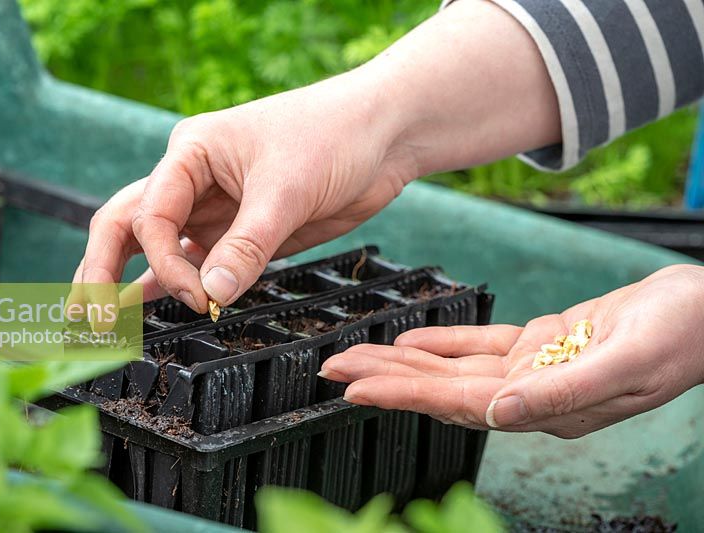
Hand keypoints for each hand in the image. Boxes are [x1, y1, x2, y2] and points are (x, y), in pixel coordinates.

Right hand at [72, 0, 559, 312]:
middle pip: (129, 226)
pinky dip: (180, 287)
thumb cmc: (333, 136)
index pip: (149, 214)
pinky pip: (201, 263)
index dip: (163, 262)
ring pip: (160, 250)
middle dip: (102, 270)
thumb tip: (209, 297)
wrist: (383, 136)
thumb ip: (246, 246)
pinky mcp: (243, 233)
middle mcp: (193, 181)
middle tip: (86, 317)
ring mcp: (217, 209)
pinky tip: (156, 311)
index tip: (199, 297)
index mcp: (190, 153)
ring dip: (134, 283)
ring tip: (103, 323)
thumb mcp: (287, 190)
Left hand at [319, 265, 703, 437]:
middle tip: (333, 372)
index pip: (458, 404)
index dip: (403, 395)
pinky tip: (411, 340)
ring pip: (452, 368)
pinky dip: (443, 343)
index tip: (355, 389)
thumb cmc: (681, 334)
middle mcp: (530, 395)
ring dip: (403, 362)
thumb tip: (497, 413)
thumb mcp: (627, 361)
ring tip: (357, 356)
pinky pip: (479, 346)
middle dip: (385, 381)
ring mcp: (532, 370)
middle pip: (441, 390)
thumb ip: (562, 391)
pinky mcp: (539, 344)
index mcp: (547, 407)